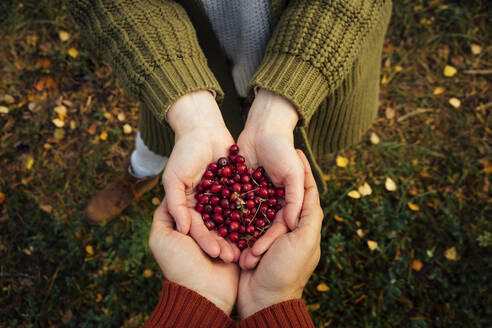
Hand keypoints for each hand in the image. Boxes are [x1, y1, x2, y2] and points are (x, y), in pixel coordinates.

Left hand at [149, 198, 239, 313]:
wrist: (204, 294)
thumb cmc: (179, 265)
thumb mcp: (161, 237)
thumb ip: (163, 214)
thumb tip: (169, 194)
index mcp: (181, 227)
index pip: (189, 208)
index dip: (194, 207)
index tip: (199, 207)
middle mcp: (198, 231)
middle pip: (210, 216)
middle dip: (208, 232)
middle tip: (209, 247)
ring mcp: (216, 239)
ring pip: (224, 226)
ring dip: (222, 241)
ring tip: (218, 255)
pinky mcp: (232, 246)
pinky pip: (237, 237)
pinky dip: (233, 246)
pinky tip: (231, 254)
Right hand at [163, 90, 238, 261]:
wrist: (203, 129)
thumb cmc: (184, 153)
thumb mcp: (174, 178)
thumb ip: (176, 204)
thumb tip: (181, 230)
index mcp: (190, 208)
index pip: (198, 230)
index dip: (206, 242)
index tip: (217, 254)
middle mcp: (207, 206)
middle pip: (216, 229)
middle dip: (225, 243)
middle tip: (236, 258)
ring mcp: (223, 198)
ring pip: (232, 220)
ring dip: (240, 234)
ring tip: (250, 248)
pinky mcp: (237, 188)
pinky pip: (245, 203)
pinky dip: (251, 214)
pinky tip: (262, 226)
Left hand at [237, 88, 303, 267]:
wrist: (263, 128)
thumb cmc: (284, 151)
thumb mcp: (294, 175)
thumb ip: (295, 198)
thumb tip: (293, 223)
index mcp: (284, 204)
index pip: (275, 229)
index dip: (266, 242)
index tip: (255, 255)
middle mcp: (266, 204)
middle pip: (256, 229)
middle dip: (246, 244)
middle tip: (236, 260)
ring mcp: (250, 197)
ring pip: (240, 220)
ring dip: (231, 235)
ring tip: (220, 250)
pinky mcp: (235, 188)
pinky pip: (227, 205)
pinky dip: (219, 215)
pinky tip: (209, 228)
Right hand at [237, 150, 322, 317]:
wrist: (263, 301)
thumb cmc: (287, 270)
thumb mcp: (304, 240)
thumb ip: (309, 215)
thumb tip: (311, 191)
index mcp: (304, 226)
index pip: (306, 192)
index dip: (303, 170)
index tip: (296, 150)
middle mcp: (288, 228)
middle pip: (281, 196)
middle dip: (274, 179)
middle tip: (267, 159)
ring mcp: (268, 234)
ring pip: (261, 206)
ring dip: (253, 196)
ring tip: (248, 172)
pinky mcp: (250, 240)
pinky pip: (246, 220)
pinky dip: (241, 210)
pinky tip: (233, 193)